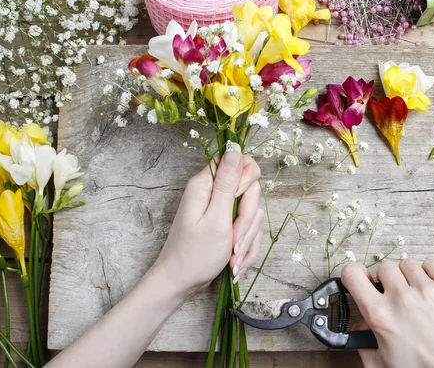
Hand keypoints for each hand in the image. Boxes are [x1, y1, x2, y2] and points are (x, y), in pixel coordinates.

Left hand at [152, 144, 262, 299]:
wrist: (182, 284)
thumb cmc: (194, 255)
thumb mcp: (216, 219)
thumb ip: (228, 183)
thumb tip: (235, 148)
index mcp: (205, 185)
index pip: (237, 161)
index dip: (248, 179)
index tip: (241, 201)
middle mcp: (212, 194)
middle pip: (250, 192)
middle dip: (247, 220)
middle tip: (234, 241)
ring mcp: (220, 210)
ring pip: (251, 214)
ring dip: (247, 239)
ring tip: (233, 258)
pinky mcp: (226, 225)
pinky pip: (248, 230)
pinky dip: (246, 248)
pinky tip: (235, 263)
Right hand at [341, 260, 433, 367]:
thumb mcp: (383, 365)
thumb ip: (364, 344)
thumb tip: (359, 329)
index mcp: (381, 316)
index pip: (353, 275)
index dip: (352, 273)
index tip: (358, 277)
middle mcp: (402, 298)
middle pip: (384, 267)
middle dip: (386, 280)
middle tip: (394, 294)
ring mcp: (428, 290)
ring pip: (407, 263)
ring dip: (408, 276)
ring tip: (416, 294)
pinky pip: (431, 265)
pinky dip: (429, 274)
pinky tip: (431, 290)